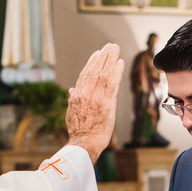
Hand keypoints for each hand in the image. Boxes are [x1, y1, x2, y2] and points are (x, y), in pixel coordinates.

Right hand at [66, 44, 123, 163]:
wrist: (84, 143)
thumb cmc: (79, 132)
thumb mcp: (71, 113)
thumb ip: (73, 99)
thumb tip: (72, 90)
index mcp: (77, 96)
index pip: (85, 74)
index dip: (92, 62)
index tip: (97, 54)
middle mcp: (85, 94)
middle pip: (95, 70)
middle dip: (103, 56)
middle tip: (109, 46)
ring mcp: (96, 98)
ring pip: (104, 74)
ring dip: (110, 59)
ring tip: (115, 49)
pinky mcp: (107, 104)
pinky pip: (112, 84)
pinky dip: (116, 72)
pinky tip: (120, 63)